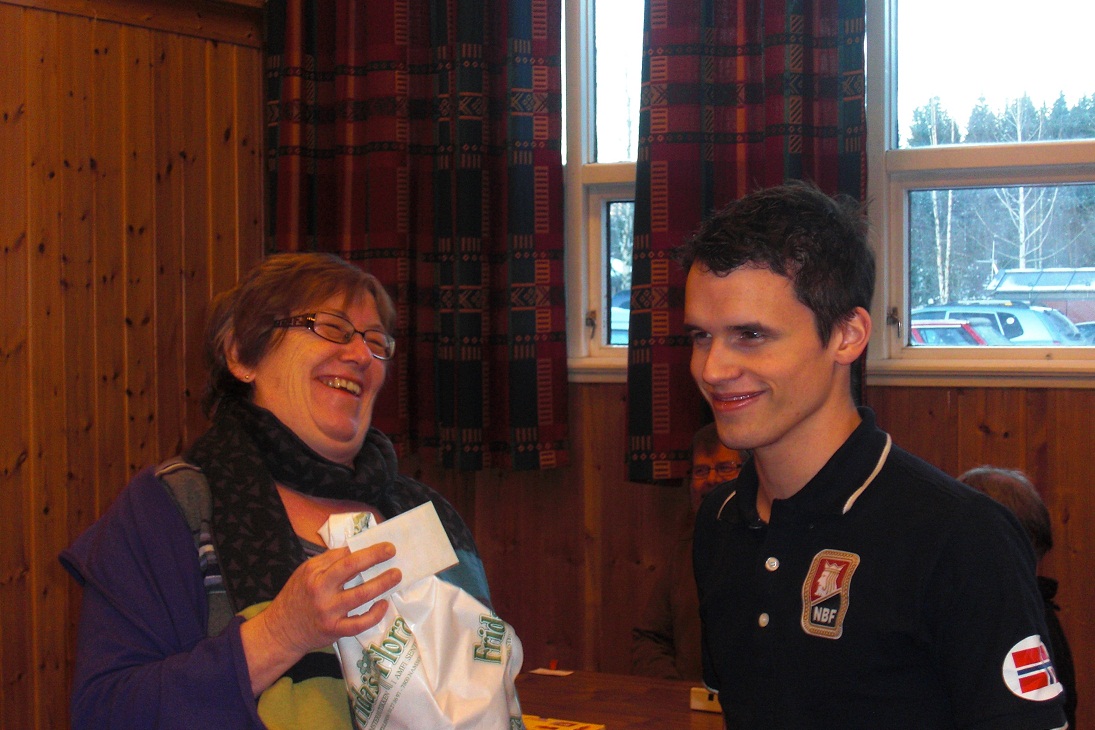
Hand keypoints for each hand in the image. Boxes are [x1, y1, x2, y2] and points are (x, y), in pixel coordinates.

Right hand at [241, 542, 400, 693]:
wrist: (281, 630)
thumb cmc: (297, 597)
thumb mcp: (304, 573)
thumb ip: (327, 562)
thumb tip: (355, 549)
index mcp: (313, 572)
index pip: (342, 555)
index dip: (364, 548)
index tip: (381, 545)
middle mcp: (320, 589)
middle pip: (351, 567)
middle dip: (374, 556)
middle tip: (391, 550)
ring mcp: (328, 611)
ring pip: (361, 595)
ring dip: (382, 583)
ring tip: (396, 575)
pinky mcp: (334, 630)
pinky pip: (360, 623)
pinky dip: (375, 614)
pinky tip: (384, 604)